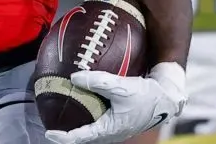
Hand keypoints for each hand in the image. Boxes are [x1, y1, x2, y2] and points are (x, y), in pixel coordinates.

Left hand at [46, 62, 185, 143]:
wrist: (167, 97)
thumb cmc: (147, 96)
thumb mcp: (122, 87)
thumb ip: (98, 81)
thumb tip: (74, 77)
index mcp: (109, 129)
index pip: (81, 138)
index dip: (63, 137)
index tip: (49, 132)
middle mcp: (110, 131)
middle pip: (83, 135)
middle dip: (67, 130)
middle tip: (50, 121)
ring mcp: (114, 126)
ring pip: (90, 127)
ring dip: (77, 121)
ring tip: (62, 110)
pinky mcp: (117, 118)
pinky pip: (97, 118)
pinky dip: (87, 111)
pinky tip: (82, 96)